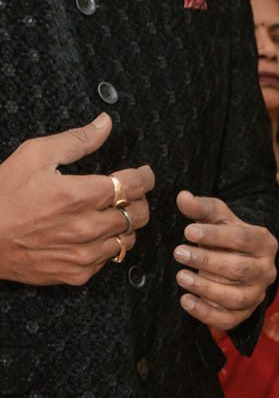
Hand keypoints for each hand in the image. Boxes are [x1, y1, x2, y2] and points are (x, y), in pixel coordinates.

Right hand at [0, 114, 152, 285]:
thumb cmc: (3, 194)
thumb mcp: (35, 155)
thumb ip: (76, 140)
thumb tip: (105, 124)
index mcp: (79, 195)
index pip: (133, 186)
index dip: (144, 178)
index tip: (145, 174)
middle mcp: (87, 228)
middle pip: (137, 214)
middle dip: (138, 200)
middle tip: (129, 193)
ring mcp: (84, 254)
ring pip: (128, 239)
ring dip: (125, 224)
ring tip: (111, 213)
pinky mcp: (79, 273)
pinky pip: (110, 259)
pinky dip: (108, 244)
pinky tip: (94, 233)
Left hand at [174, 190, 277, 329]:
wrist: (236, 259)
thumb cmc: (225, 235)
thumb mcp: (216, 218)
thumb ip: (200, 208)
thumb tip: (183, 197)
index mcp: (264, 243)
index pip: (243, 239)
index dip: (216, 236)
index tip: (187, 231)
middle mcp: (267, 270)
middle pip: (240, 269)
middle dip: (207, 261)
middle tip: (179, 253)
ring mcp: (257, 294)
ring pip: (236, 297)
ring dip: (206, 288)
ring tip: (180, 276)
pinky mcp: (245, 314)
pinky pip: (229, 320)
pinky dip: (206, 314)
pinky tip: (185, 300)